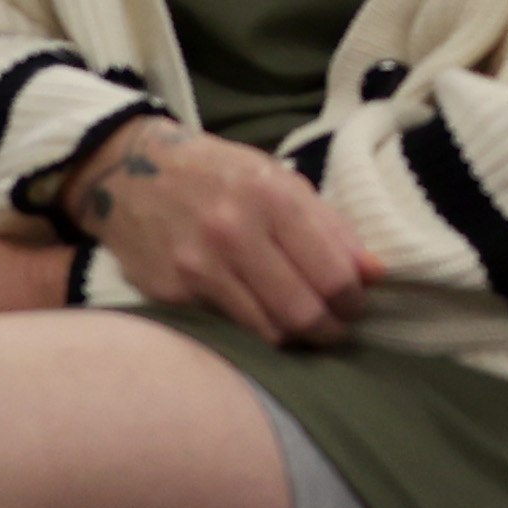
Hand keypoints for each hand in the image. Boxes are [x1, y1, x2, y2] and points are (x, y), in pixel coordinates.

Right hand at [65, 115, 384, 346]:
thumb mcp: (280, 181)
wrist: (130, 170)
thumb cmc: (218, 174)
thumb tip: (377, 273)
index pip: (334, 274)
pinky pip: (231, 328)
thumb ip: (331, 228)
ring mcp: (199, 266)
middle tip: (335, 326)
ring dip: (296, 337)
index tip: (356, 303)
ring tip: (303, 325)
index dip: (354, 300)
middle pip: (304, 311)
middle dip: (330, 329)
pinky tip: (262, 317)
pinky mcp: (172, 292)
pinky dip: (255, 331)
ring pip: (269, 330)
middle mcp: (235, 232)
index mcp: (274, 198)